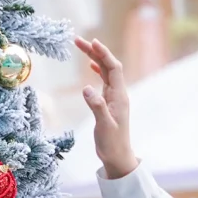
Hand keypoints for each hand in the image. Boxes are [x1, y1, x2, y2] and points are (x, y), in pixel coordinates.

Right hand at [75, 37, 138, 179]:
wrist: (118, 156)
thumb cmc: (112, 143)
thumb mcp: (103, 125)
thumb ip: (96, 106)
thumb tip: (86, 88)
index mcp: (119, 96)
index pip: (113, 68)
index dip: (104, 54)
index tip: (92, 42)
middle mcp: (118, 93)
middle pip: (108, 66)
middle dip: (95, 52)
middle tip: (77, 40)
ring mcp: (114, 97)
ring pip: (105, 72)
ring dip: (94, 59)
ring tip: (81, 47)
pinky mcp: (109, 102)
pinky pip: (104, 80)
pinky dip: (98, 71)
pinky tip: (92, 67)